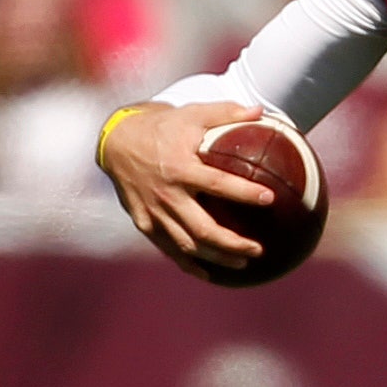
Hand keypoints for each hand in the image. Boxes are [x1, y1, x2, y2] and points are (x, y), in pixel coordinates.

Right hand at [98, 101, 274, 274]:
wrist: (116, 140)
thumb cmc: (163, 126)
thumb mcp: (193, 114)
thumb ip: (227, 113)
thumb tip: (262, 111)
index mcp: (180, 168)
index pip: (218, 184)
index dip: (243, 192)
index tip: (269, 198)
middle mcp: (166, 194)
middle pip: (203, 228)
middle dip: (233, 242)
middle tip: (259, 249)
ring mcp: (153, 212)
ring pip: (187, 244)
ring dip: (217, 257)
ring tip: (244, 262)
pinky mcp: (143, 222)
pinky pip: (168, 248)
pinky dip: (189, 264)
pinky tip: (210, 274)